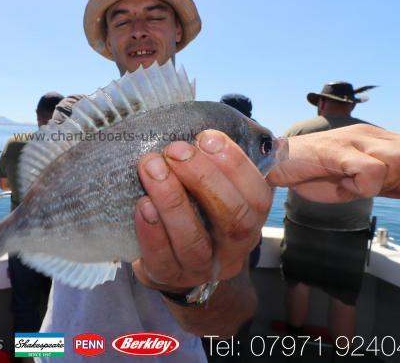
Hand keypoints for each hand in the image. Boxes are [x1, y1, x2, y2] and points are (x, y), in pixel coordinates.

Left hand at [131, 129, 272, 292]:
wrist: (172, 264)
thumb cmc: (195, 213)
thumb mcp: (214, 189)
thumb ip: (216, 162)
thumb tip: (208, 123)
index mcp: (250, 219)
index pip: (257, 195)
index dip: (235, 164)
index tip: (206, 137)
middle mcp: (233, 248)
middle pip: (232, 218)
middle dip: (204, 179)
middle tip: (175, 151)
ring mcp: (201, 268)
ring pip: (194, 241)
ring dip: (172, 201)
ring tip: (151, 168)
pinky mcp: (168, 277)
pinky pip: (162, 258)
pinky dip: (151, 230)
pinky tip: (142, 204)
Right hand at [267, 124, 399, 202]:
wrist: (274, 163)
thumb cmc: (317, 173)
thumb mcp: (366, 182)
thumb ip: (397, 183)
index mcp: (386, 142)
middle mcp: (375, 136)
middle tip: (394, 192)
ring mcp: (356, 141)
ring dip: (391, 183)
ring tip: (363, 186)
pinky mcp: (337, 151)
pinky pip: (370, 170)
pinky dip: (364, 187)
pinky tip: (346, 186)